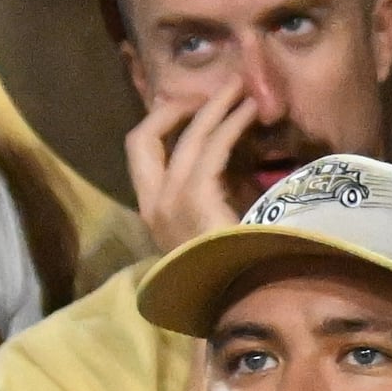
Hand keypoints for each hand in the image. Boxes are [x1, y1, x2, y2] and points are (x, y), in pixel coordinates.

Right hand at [122, 79, 268, 250]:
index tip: (188, 103)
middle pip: (143, 138)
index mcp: (152, 210)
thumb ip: (216, 187)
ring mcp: (168, 204)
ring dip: (216, 107)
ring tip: (243, 88)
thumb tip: (236, 149)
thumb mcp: (217, 219)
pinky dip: (231, 123)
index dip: (160, 121)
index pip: (140, 152)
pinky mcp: (194, 202)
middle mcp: (151, 205)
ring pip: (186, 138)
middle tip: (214, 89)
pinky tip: (251, 111)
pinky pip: (211, 149)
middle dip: (178, 107)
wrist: (243, 302)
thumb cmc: (237, 265)